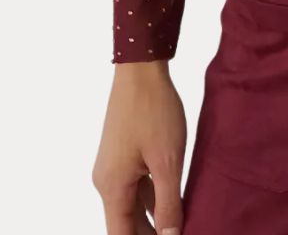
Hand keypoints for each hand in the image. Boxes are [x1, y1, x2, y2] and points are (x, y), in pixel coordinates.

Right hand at [92, 60, 186, 234]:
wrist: (141, 68)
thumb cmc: (154, 111)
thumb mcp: (167, 160)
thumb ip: (168, 203)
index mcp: (112, 187)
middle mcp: (107, 181)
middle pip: (126, 223)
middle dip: (151, 233)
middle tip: (179, 233)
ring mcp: (114, 166)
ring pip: (133, 204)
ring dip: (154, 217)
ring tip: (180, 224)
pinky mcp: (123, 154)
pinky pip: (137, 185)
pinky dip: (153, 196)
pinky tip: (175, 200)